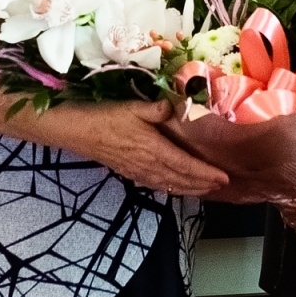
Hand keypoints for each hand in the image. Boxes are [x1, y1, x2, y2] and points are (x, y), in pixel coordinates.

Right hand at [0, 76, 228, 196]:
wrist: (71, 128)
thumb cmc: (102, 114)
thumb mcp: (133, 106)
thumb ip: (160, 109)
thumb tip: (184, 107)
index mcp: (151, 150)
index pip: (185, 166)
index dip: (206, 173)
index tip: (225, 177)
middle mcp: (146, 165)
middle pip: (180, 180)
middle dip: (203, 184)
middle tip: (225, 186)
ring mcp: (135, 170)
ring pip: (169, 184)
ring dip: (189, 188)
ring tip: (207, 190)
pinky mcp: (127, 170)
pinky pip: (156, 182)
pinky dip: (172, 186)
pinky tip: (177, 185)